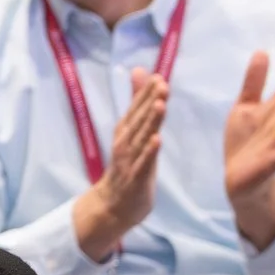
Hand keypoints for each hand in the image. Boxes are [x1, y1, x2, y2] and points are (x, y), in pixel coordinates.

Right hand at [72, 68, 166, 260]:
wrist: (113, 204)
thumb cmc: (127, 165)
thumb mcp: (133, 131)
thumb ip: (137, 101)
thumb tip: (140, 71)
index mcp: (125, 131)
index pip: (136, 108)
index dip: (146, 92)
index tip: (158, 76)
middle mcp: (125, 142)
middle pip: (139, 120)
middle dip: (149, 102)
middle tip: (161, 84)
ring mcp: (129, 160)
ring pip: (141, 138)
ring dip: (150, 122)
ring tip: (160, 105)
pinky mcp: (136, 178)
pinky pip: (144, 163)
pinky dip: (149, 152)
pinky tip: (157, 139)